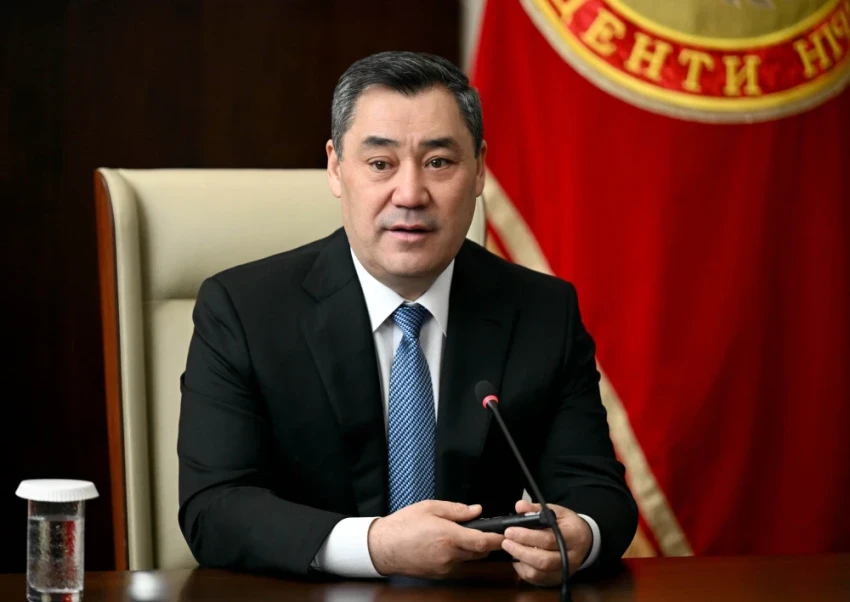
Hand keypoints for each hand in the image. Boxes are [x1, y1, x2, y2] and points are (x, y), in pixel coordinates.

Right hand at [367, 500, 504, 578]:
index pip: (483, 542)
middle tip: (479, 529)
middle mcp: (449, 555)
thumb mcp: (430, 507)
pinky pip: (457, 565)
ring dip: (470, 549)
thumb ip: (456, 509)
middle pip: (480, 552)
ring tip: (455, 535)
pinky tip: (445, 545)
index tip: (506, 534)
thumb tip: (476, 510)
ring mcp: (445, 568)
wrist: (383, 547)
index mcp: (449, 536)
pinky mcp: (440, 574)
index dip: (498, 539)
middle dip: (484, 542)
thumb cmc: (404, 525)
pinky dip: (458, 555)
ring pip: (469, 559)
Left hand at [501, 500, 591, 586]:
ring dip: (520, 561)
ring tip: (510, 548)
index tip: (510, 531)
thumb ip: (537, 509)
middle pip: (543, 560)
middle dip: (520, 551)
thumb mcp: (556, 511)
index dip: (526, 536)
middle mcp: (570, 557)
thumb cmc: (568, 525)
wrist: (585, 541)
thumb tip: (519, 506)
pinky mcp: (557, 579)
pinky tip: (517, 559)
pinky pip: (537, 579)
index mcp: (572, 536)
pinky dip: (523, 570)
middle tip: (506, 541)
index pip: (548, 539)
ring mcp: (564, 571)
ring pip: (539, 573)